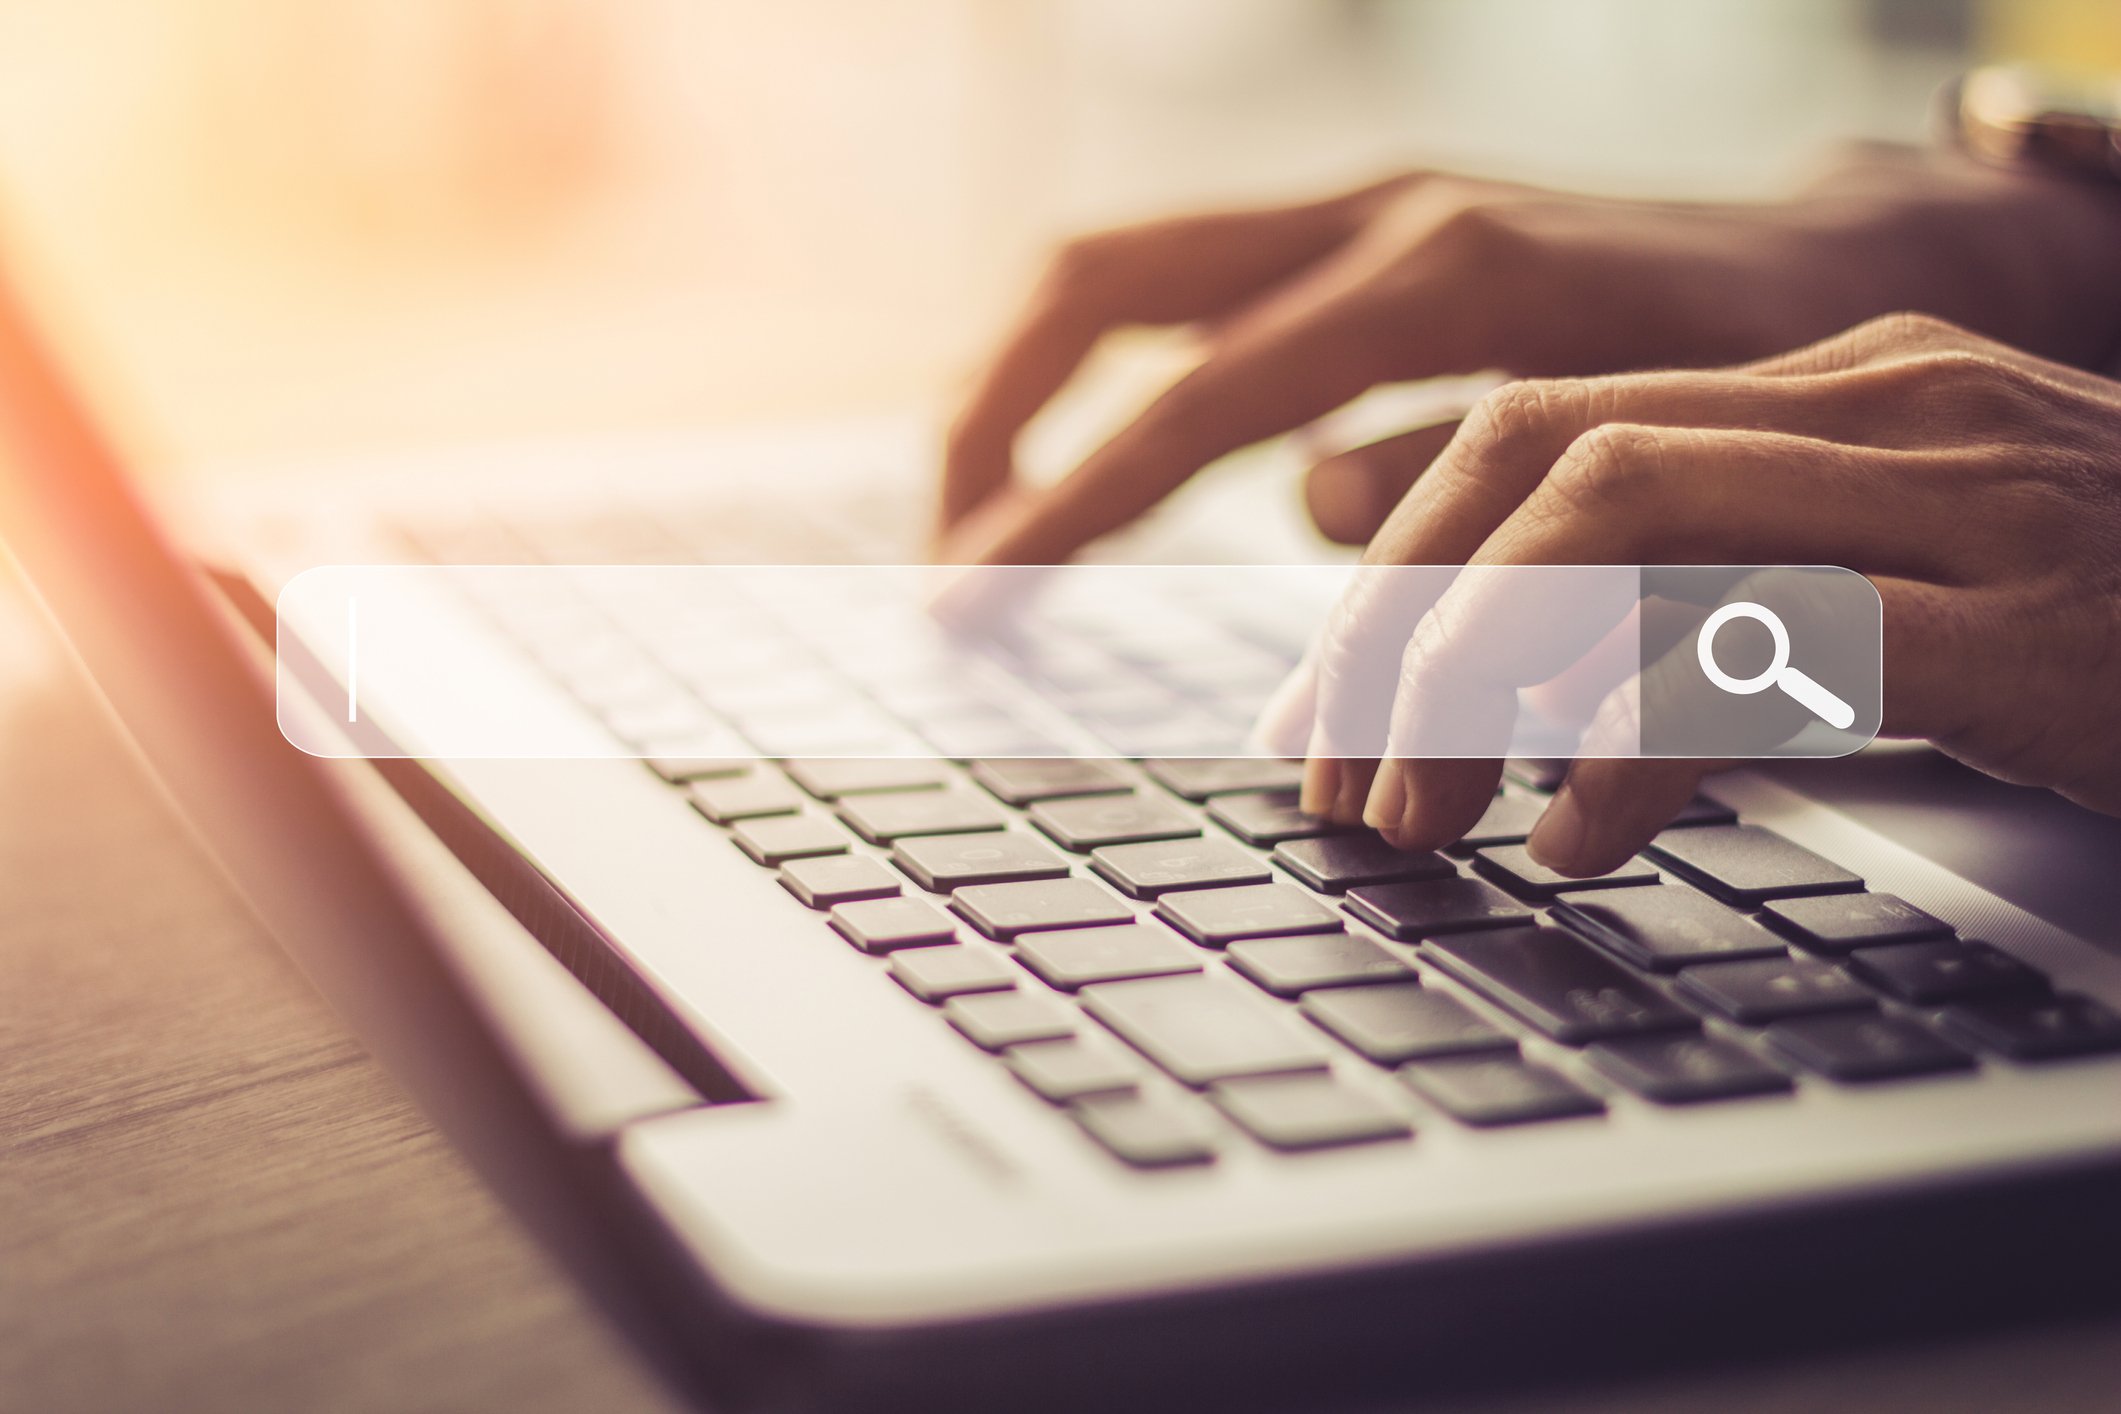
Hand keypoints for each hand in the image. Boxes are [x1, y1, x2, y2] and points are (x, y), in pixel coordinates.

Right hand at [938, 147, 2120, 564]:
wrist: (1848, 265)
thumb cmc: (1770, 379)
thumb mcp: (1647, 458)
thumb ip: (1469, 484)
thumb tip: (1309, 508)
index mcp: (1442, 277)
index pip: (1195, 397)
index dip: (1070, 502)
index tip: (971, 594)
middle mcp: (1377, 213)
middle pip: (1103, 280)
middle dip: (992, 412)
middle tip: (941, 547)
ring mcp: (1362, 208)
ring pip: (1125, 267)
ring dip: (1027, 386)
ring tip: (978, 514)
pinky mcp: (1362, 234)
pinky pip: (1187, 289)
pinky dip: (1108, 376)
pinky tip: (1090, 466)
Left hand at [1283, 313, 2120, 874]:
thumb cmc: (2119, 638)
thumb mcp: (1893, 593)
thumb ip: (1719, 599)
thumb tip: (1520, 684)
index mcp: (1830, 385)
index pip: (1532, 425)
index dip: (1394, 565)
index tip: (1328, 704)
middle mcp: (1881, 406)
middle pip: (1540, 463)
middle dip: (1400, 626)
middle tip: (1341, 777)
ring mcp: (1961, 500)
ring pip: (1625, 521)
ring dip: (1480, 675)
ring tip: (1423, 811)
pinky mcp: (2026, 626)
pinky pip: (1768, 648)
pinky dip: (1633, 741)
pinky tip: (1579, 839)